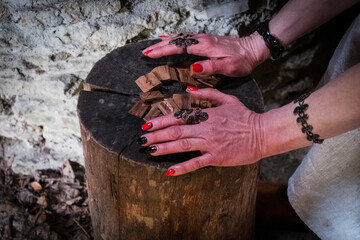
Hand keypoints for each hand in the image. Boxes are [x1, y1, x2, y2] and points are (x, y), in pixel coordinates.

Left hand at [140, 88, 263, 175]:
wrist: (263, 133)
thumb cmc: (245, 116)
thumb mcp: (228, 99)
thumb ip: (208, 93)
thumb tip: (189, 91)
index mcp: (206, 114)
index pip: (179, 117)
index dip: (161, 121)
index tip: (147, 124)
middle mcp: (205, 129)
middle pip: (176, 131)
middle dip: (156, 135)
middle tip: (141, 139)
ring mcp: (210, 144)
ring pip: (182, 145)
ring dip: (164, 148)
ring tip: (149, 151)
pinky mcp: (216, 157)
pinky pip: (196, 163)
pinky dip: (182, 167)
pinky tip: (169, 171)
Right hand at [142, 33, 269, 76]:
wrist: (253, 49)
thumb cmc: (242, 60)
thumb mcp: (228, 67)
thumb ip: (210, 67)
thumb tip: (193, 68)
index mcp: (205, 47)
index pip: (180, 47)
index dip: (164, 50)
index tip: (150, 54)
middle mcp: (202, 40)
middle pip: (177, 41)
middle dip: (160, 46)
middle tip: (145, 52)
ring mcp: (204, 38)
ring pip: (180, 37)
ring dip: (165, 42)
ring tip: (153, 46)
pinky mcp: (206, 40)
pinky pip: (186, 37)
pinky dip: (175, 38)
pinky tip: (171, 39)